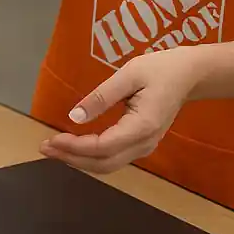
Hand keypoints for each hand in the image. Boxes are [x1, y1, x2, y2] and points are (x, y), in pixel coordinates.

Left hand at [40, 47, 206, 174]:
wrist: (190, 75)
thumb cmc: (160, 69)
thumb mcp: (128, 74)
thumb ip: (101, 96)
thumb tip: (75, 116)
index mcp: (142, 127)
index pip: (102, 147)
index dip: (75, 147)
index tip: (51, 139)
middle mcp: (144, 144)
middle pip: (104, 164)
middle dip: (72, 159)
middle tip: (44, 148)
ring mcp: (145, 147)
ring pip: (109, 165)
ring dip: (80, 160)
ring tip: (54, 149)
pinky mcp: (142, 143)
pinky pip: (114, 158)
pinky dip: (92, 157)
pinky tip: (76, 147)